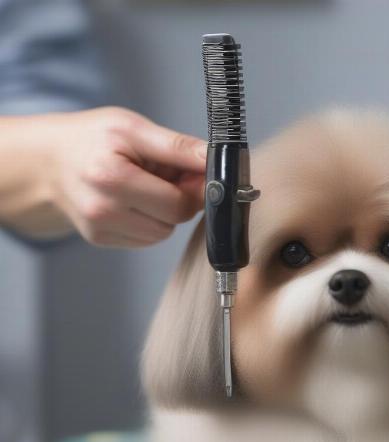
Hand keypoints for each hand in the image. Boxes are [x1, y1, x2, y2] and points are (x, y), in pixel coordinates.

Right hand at [47, 107, 206, 246]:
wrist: (47, 160)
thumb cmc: (91, 138)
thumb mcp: (133, 127)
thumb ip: (178, 147)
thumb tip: (215, 161)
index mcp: (110, 177)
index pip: (178, 202)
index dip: (193, 188)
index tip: (190, 172)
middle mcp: (102, 210)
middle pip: (173, 220)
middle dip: (178, 199)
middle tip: (164, 175)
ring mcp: (100, 229)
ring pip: (162, 233)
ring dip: (163, 212)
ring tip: (144, 185)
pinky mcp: (100, 240)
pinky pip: (145, 238)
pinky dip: (148, 221)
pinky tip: (132, 200)